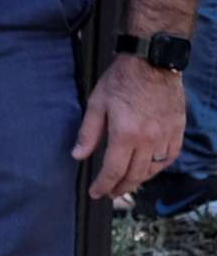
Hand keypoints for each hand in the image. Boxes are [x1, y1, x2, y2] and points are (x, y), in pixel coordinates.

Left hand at [74, 52, 185, 201]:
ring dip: (139, 180)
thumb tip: (78, 156)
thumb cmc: (121, 80)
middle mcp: (149, 139)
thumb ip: (88, 133)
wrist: (153, 62)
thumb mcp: (96, 104)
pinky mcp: (177, 129)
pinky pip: (170, 157)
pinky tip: (149, 168)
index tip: (96, 193)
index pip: (114, 170)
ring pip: (153, 169)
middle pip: (135, 175)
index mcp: (126, 134)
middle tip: (110, 194)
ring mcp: (166, 135)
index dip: (103, 185)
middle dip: (120, 188)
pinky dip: (159, 167)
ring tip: (126, 183)